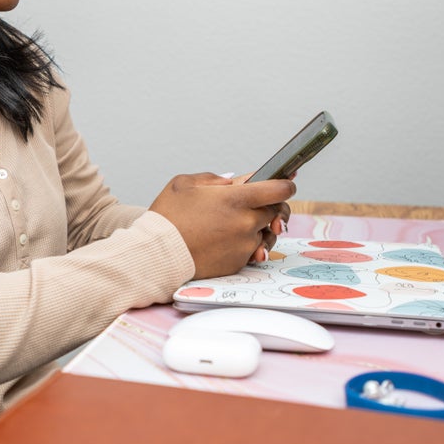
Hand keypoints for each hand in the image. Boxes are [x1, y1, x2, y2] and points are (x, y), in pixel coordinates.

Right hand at [148, 172, 295, 279]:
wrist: (157, 255)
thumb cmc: (167, 218)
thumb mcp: (184, 184)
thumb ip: (213, 179)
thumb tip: (233, 182)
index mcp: (237, 199)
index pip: (278, 190)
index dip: (285, 184)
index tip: (285, 183)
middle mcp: (246, 223)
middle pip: (276, 212)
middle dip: (270, 206)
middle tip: (257, 204)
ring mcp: (244, 245)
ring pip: (266, 233)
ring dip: (259, 227)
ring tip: (238, 224)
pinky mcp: (238, 263)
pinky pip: (252, 251)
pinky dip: (245, 244)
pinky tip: (227, 240)